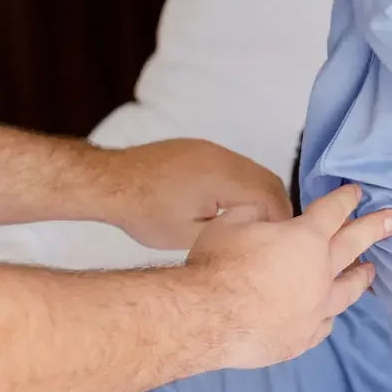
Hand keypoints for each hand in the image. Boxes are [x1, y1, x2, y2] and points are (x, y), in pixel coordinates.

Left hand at [97, 139, 291, 249]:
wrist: (110, 181)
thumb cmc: (145, 213)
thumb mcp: (189, 236)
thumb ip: (229, 233)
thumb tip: (254, 234)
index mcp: (225, 178)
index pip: (271, 196)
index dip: (281, 220)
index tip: (279, 241)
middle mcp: (224, 157)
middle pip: (269, 180)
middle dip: (276, 208)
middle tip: (273, 235)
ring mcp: (212, 150)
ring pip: (254, 171)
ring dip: (260, 195)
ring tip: (253, 224)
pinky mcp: (201, 149)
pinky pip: (235, 166)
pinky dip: (242, 185)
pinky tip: (230, 205)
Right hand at [186, 184, 391, 368]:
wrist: (207, 319)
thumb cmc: (218, 266)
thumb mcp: (231, 222)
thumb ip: (256, 214)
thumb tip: (267, 219)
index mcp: (305, 238)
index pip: (333, 211)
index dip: (346, 199)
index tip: (358, 192)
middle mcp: (320, 273)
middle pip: (355, 244)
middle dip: (376, 228)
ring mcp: (315, 309)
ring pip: (348, 289)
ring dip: (361, 276)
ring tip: (371, 270)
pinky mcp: (303, 338)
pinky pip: (324, 324)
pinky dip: (328, 314)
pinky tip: (329, 314)